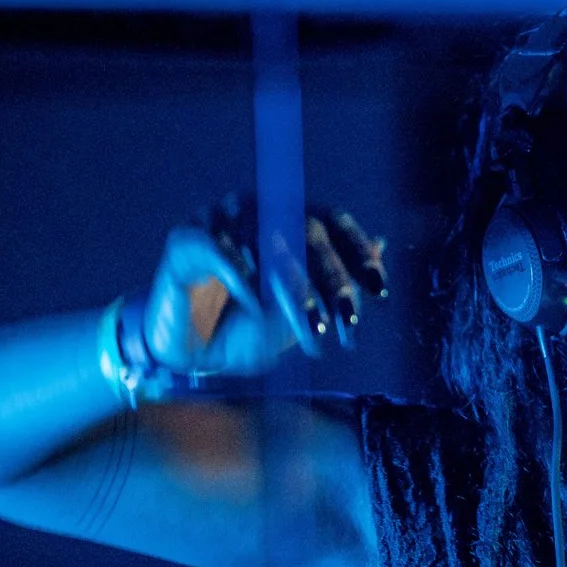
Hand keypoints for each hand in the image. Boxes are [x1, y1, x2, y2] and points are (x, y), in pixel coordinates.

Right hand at [143, 191, 388, 376]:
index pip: (333, 223)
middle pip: (306, 231)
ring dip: (295, 289)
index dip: (358, 254)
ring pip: (267, 240)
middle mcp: (258, 211)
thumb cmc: (246, 330)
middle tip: (349, 324)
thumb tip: (381, 245)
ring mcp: (221, 220)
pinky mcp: (186, 239)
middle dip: (333, 282)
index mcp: (288, 221)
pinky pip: (219, 248)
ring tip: (313, 330)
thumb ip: (336, 283)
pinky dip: (242, 277)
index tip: (379, 291)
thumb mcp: (301, 315)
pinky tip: (258, 307)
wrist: (190, 355)